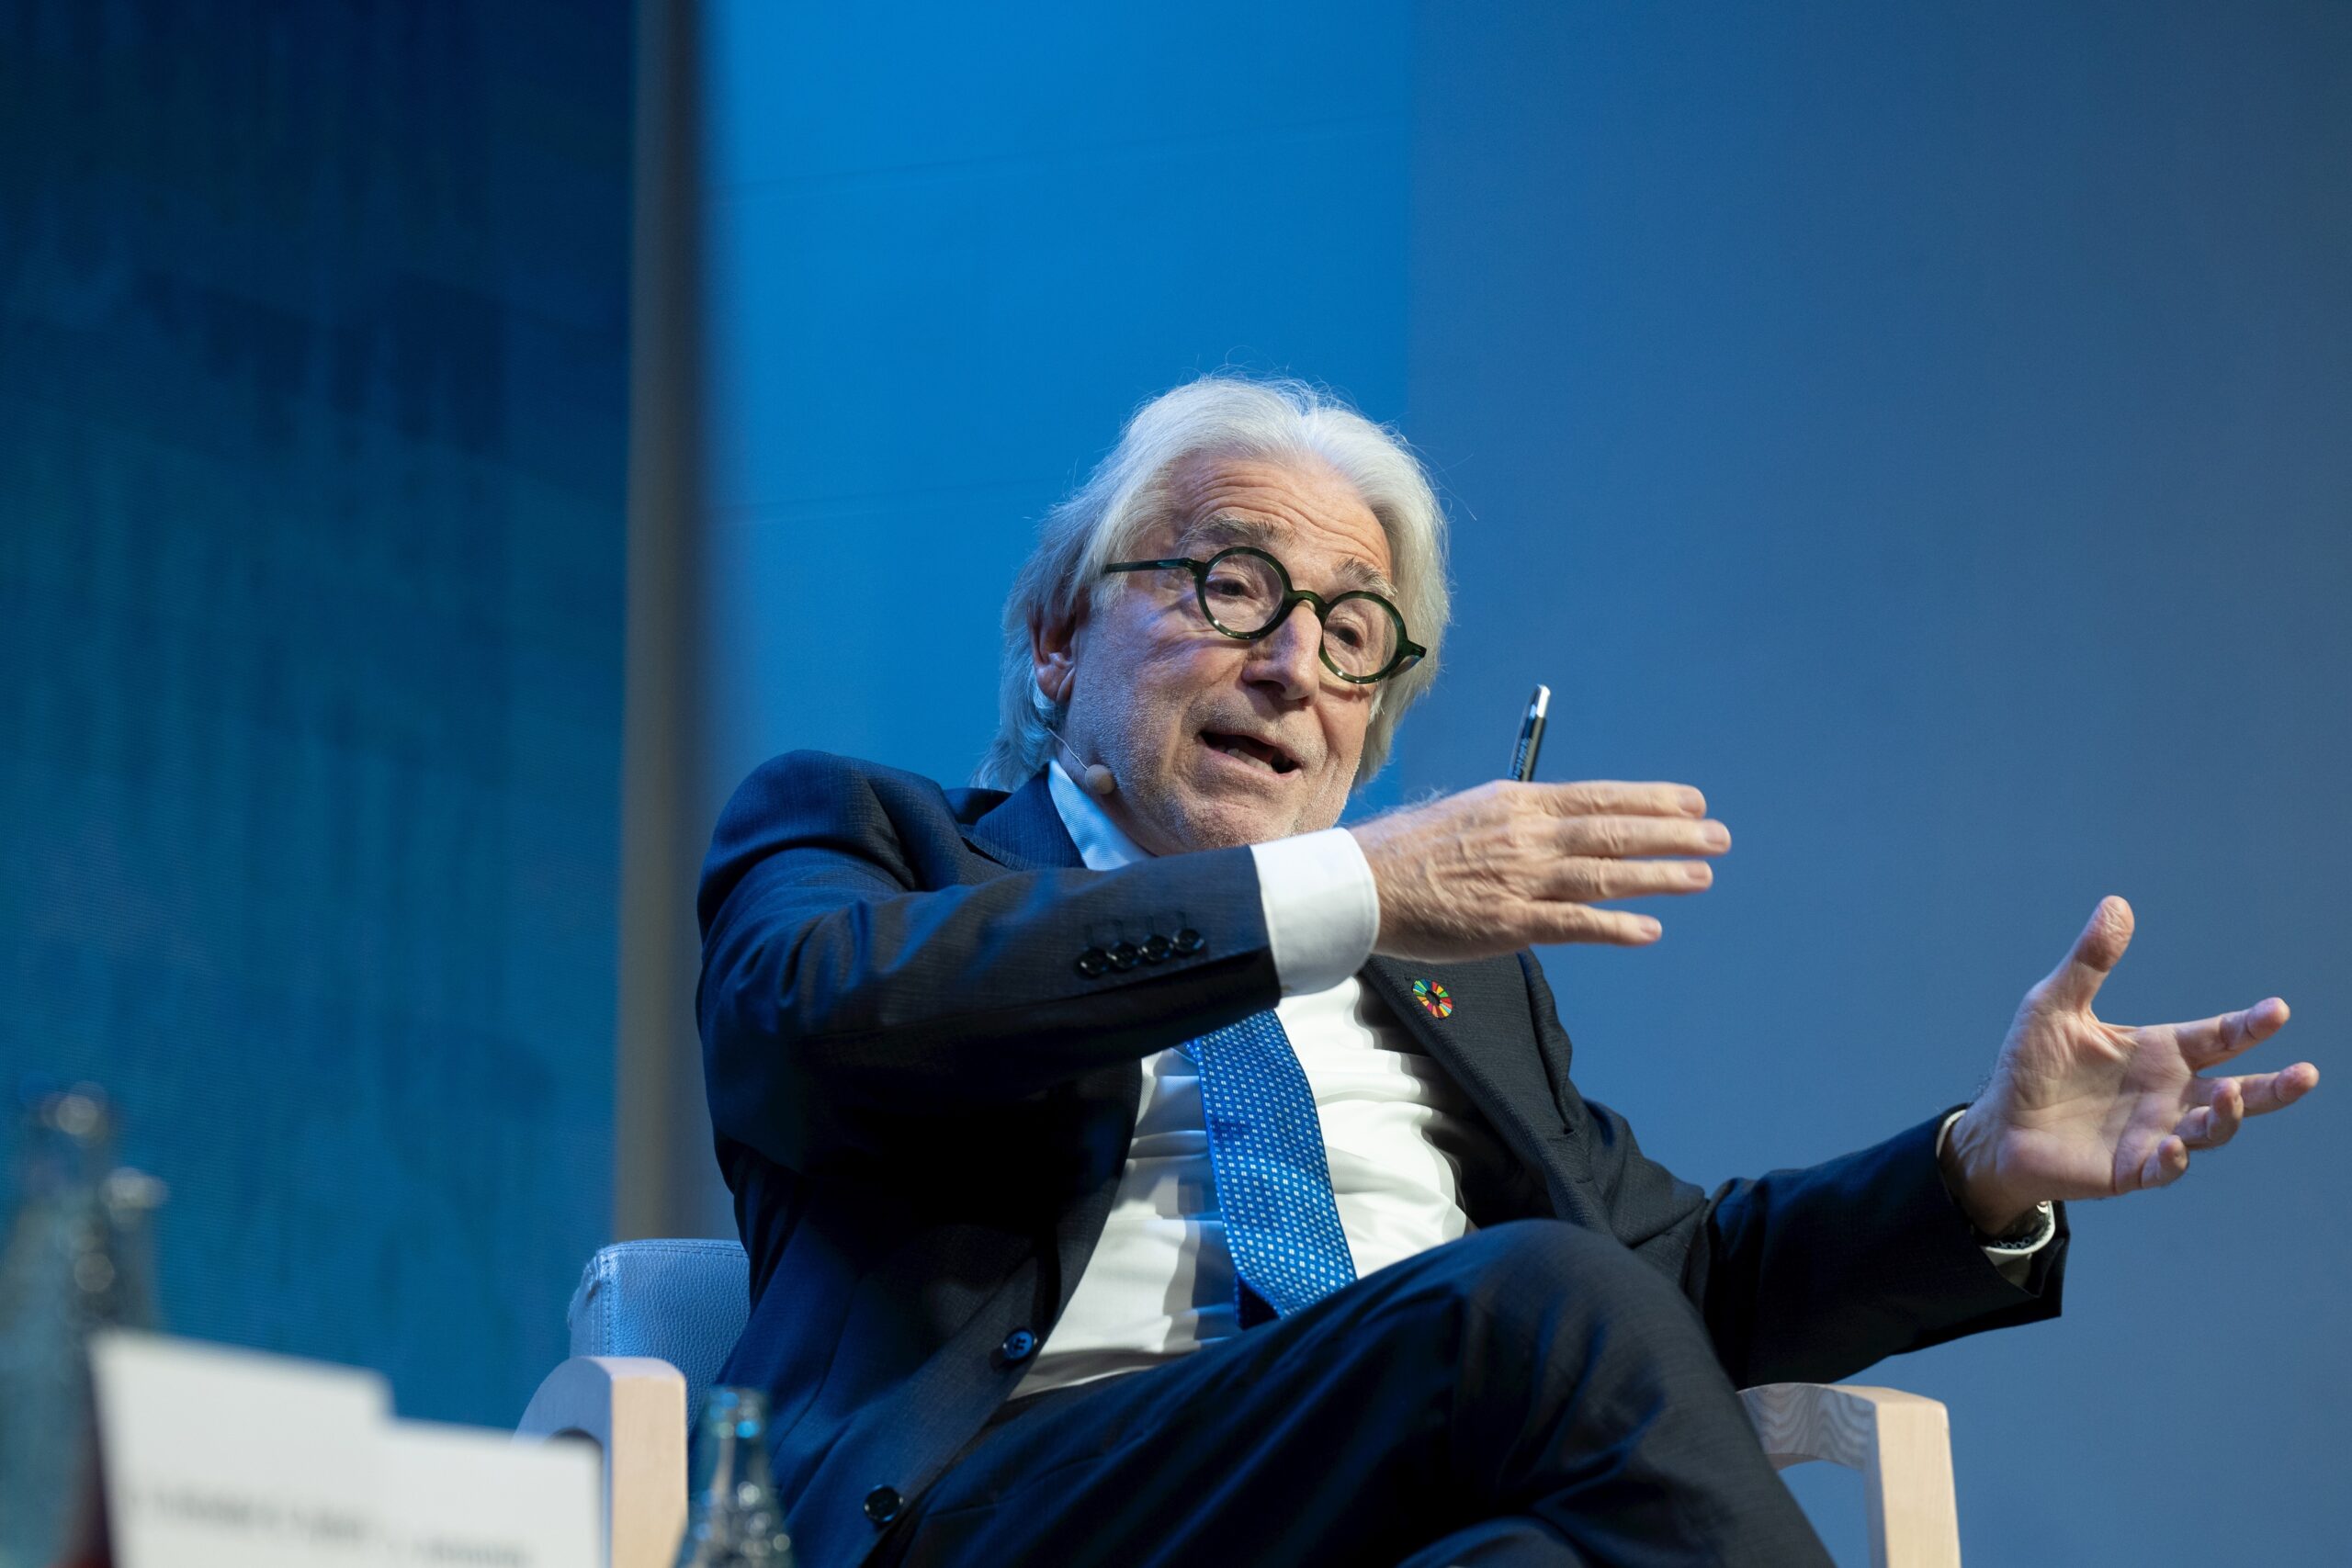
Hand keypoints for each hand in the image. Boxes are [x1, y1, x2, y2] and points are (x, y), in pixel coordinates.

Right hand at [1348, 779, 1729, 961]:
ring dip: (1659, 876)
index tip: (1691, 801)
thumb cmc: (1410, 849)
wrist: (1365, 882)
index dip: (1650, 799)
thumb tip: (1556, 820)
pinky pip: (1573, 924)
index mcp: (1518, 803)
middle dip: (1673, 833)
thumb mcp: (1469, 811)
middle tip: (1718, 836)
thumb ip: (1516, 818)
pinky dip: (1614, 925)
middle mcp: (1527, 836)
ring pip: (1605, 875)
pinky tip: (1648, 929)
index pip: (1599, 796)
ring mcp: (1521, 880)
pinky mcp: (1508, 923)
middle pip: (1614, 832)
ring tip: (1701, 875)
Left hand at [1942, 896, 2318, 1233]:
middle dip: (2275, 1087)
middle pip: (2238, 1091)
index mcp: (2160, 1051)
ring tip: (2229, 1096)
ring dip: (2226, 1118)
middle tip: (2306, 1074)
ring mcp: (2155, 1133)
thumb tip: (2117, 903)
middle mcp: (2170, 1093)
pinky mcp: (2131, 1169)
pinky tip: (2172, 1147)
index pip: (2218, 1037)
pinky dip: (2173, 1161)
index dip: (2248, 1025)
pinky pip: (2163, 1169)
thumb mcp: (2054, 1005)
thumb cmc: (2032, 1065)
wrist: (2000, 1125)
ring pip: (2212, 1131)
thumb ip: (2090, 962)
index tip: (2277, 1011)